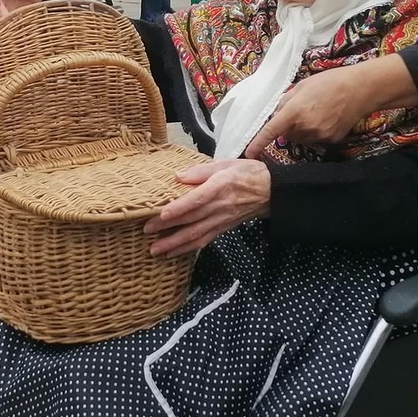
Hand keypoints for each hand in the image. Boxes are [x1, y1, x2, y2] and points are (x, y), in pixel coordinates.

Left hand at [145, 159, 270, 256]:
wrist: (271, 192)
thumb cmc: (248, 173)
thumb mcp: (226, 163)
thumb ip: (201, 170)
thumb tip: (178, 176)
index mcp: (220, 186)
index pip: (197, 199)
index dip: (180, 207)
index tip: (163, 214)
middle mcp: (220, 206)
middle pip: (191, 219)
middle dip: (168, 227)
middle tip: (146, 231)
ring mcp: (222, 220)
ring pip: (196, 234)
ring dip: (174, 244)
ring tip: (155, 250)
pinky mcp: (223, 228)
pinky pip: (204, 240)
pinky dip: (188, 248)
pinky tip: (173, 252)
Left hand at [242, 58, 411, 159]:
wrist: (360, 89)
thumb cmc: (329, 82)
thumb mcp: (301, 86)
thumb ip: (285, 102)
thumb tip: (274, 116)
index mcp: (295, 110)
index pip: (271, 130)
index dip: (258, 143)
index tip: (249, 153)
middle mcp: (305, 127)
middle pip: (285, 135)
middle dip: (285, 126)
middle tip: (297, 110)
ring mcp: (319, 136)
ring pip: (299, 139)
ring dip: (299, 130)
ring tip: (314, 112)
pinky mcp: (330, 141)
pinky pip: (313, 140)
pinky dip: (313, 133)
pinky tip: (325, 118)